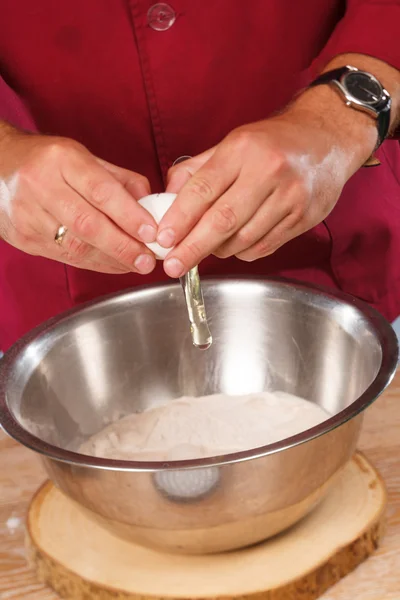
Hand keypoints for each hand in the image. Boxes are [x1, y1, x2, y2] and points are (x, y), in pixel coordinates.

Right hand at [0, 125, 157, 273]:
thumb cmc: (46, 161)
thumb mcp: (83, 157)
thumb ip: (118, 179)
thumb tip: (151, 204)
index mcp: (61, 160)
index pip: (101, 190)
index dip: (129, 215)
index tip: (152, 232)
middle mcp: (41, 186)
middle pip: (88, 224)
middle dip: (123, 246)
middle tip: (148, 259)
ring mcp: (28, 215)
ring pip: (76, 246)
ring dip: (112, 260)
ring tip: (136, 264)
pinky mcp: (24, 238)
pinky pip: (65, 257)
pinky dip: (95, 264)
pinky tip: (114, 264)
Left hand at [158, 86, 376, 277]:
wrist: (327, 139)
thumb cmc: (273, 142)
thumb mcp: (232, 143)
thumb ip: (197, 170)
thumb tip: (167, 197)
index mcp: (243, 149)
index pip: (203, 188)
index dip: (180, 218)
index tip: (163, 239)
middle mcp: (269, 172)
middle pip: (223, 220)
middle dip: (193, 247)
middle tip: (173, 265)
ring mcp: (290, 197)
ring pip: (243, 239)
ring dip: (218, 250)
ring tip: (206, 247)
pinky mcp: (303, 218)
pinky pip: (264, 247)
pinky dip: (242, 251)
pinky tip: (235, 243)